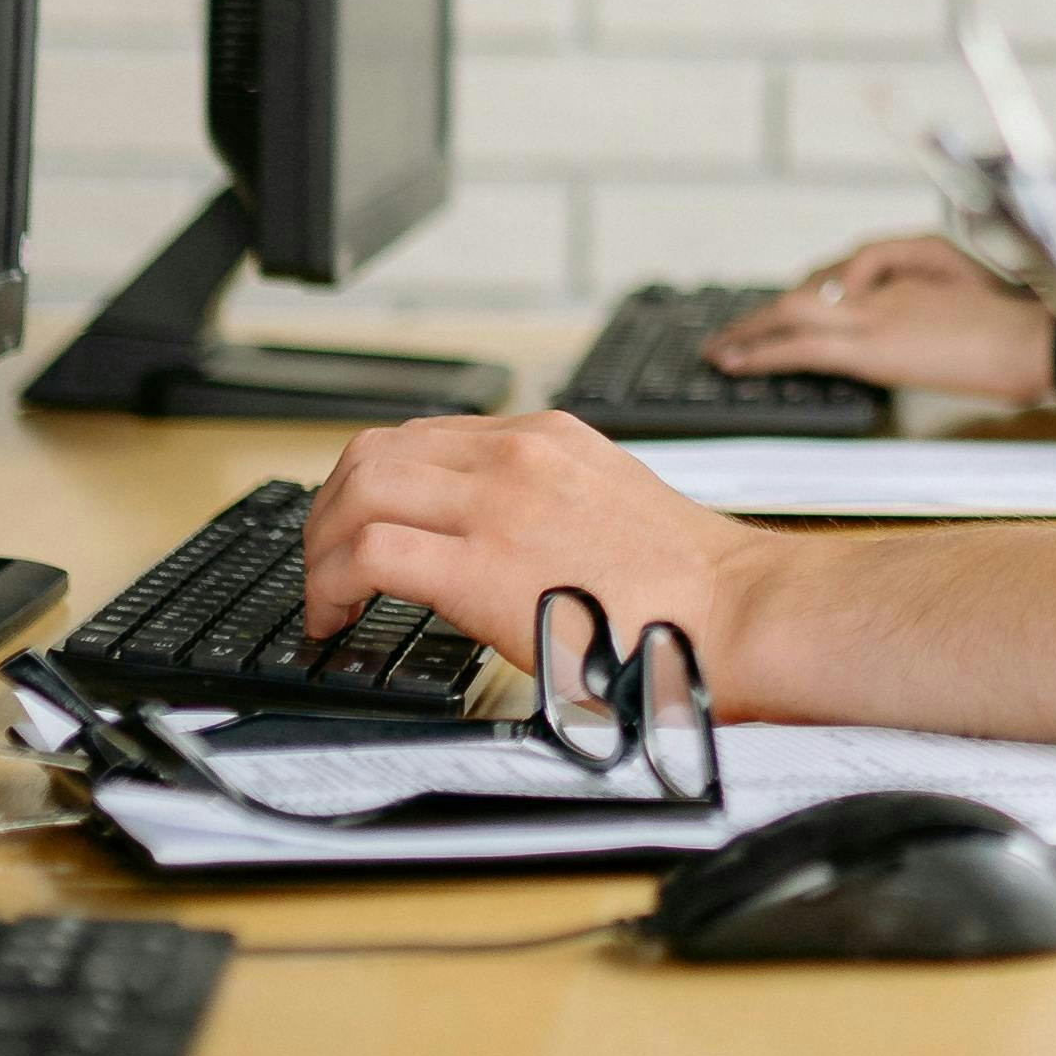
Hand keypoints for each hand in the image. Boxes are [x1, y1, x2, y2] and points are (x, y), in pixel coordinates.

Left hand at [307, 410, 764, 676]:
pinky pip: (366, 552)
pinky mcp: (480, 561)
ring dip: (322, 544)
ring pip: (358, 491)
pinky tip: (336, 618)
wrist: (733, 610)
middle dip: (331, 508)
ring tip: (324, 594)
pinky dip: (330, 585)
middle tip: (325, 559)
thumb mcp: (612, 504)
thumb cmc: (689, 585)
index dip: (372, 485)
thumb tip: (502, 545)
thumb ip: (550, 503)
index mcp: (546, 439)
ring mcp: (495, 502)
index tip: (361, 527)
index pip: (423, 438)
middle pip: (374, 452)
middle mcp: (514, 455)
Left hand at [701, 236, 1055, 401]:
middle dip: (763, 315)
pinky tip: (737, 364)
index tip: (780, 315)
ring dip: (751, 332)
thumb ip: (904, 264)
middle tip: (730, 336)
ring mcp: (873, 316)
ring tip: (721, 351)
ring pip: (793, 314)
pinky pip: (804, 348)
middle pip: (804, 291)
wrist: (1031, 341)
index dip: (803, 296)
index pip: (837, 275)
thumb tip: (853, 285)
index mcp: (903, 270)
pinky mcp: (873, 350)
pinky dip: (765, 353)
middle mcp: (880, 288)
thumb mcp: (959, 270)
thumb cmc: (1007, 315)